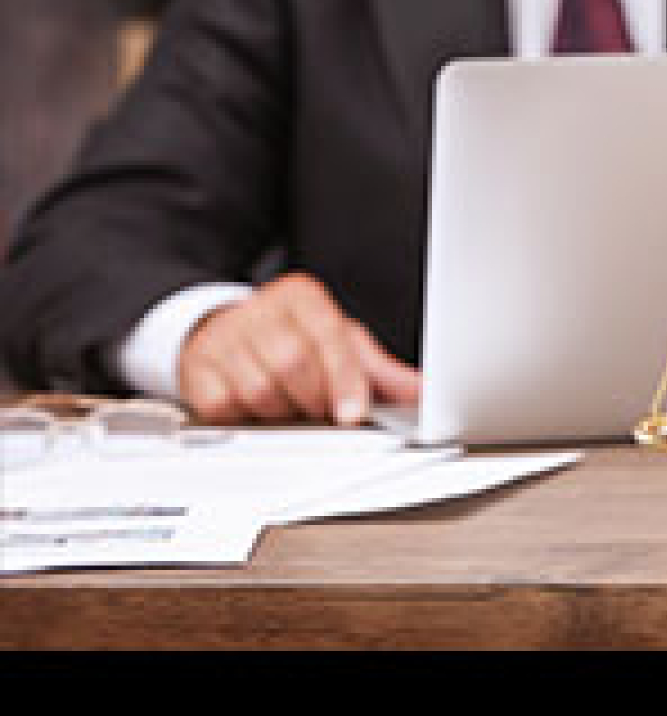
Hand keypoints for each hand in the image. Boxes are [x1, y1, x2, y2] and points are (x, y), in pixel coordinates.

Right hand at [179, 272, 420, 425]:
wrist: (227, 332)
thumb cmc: (295, 339)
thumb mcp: (342, 344)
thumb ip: (381, 371)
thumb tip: (421, 391)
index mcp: (301, 297)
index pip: (327, 336)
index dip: (343, 378)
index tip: (353, 412)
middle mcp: (260, 310)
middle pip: (293, 364)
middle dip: (317, 399)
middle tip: (326, 413)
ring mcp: (224, 338)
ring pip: (260, 389)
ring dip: (285, 412)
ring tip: (294, 407)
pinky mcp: (197, 368)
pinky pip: (225, 406)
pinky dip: (248, 418)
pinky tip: (259, 410)